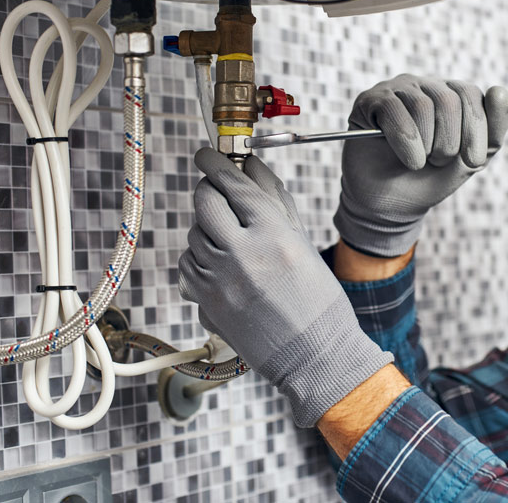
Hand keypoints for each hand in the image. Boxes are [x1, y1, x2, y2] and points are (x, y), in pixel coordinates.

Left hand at [178, 148, 392, 426]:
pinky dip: (200, 257)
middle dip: (209, 190)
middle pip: (205, 202)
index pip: (233, 184)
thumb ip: (275, 199)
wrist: (314, 354)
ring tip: (231, 239)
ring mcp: (219, 280)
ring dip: (207, 227)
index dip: (216, 163)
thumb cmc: (318, 298)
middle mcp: (242, 253)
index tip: (207, 154)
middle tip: (217, 191)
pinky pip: (189, 265)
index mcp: (273, 234)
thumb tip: (251, 166)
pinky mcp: (206, 302)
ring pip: (194, 233)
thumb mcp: (302, 241)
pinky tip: (222, 264)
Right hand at [333, 74, 507, 256]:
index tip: (473, 161)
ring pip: (422, 107)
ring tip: (419, 162)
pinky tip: (407, 159)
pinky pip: (393, 110)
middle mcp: (424, 86)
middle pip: (448, 100)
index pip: (471, 94)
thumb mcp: (470, 160)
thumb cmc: (430, 179)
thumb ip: (493, 131)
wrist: (390, 204)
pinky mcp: (370, 101)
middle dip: (449, 142)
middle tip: (439, 161)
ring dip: (426, 146)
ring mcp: (396, 90)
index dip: (476, 130)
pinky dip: (405, 143)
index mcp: (452, 95)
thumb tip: (499, 90)